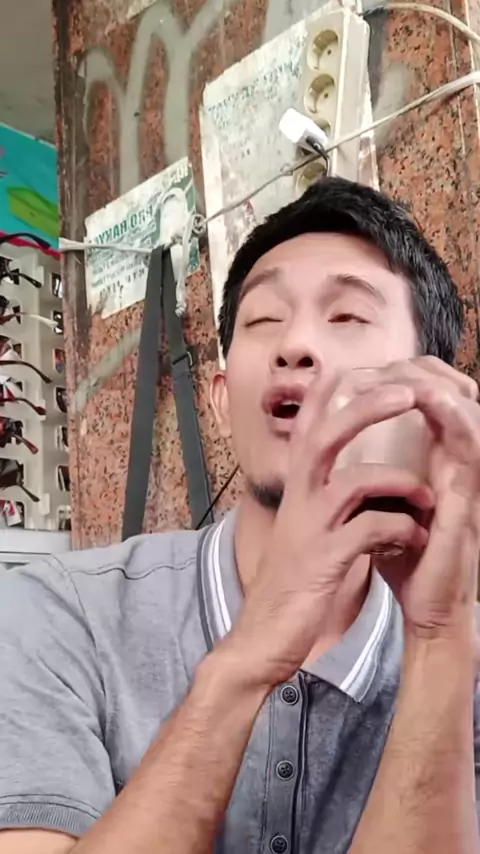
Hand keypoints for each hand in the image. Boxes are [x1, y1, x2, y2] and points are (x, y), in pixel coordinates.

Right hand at [224, 373, 432, 687]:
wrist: (264, 636)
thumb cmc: (292, 582)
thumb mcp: (303, 531)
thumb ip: (325, 502)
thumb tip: (358, 480)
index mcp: (296, 491)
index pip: (305, 429)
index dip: (324, 395)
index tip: (348, 366)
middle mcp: (298, 500)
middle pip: (325, 435)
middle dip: (366, 407)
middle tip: (407, 393)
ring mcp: (309, 528)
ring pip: (353, 480)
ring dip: (400, 481)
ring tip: (428, 495)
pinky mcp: (324, 560)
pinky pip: (370, 530)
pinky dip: (401, 529)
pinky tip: (415, 538)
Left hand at [364, 357, 479, 640]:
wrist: (430, 611)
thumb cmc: (408, 560)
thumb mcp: (384, 506)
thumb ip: (371, 477)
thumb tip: (334, 452)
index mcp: (436, 461)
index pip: (432, 400)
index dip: (404, 376)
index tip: (363, 370)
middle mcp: (456, 463)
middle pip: (453, 392)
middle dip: (417, 371)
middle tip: (379, 366)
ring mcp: (467, 478)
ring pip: (466, 408)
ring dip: (434, 384)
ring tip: (398, 372)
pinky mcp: (469, 498)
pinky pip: (471, 446)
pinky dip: (454, 415)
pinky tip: (428, 399)